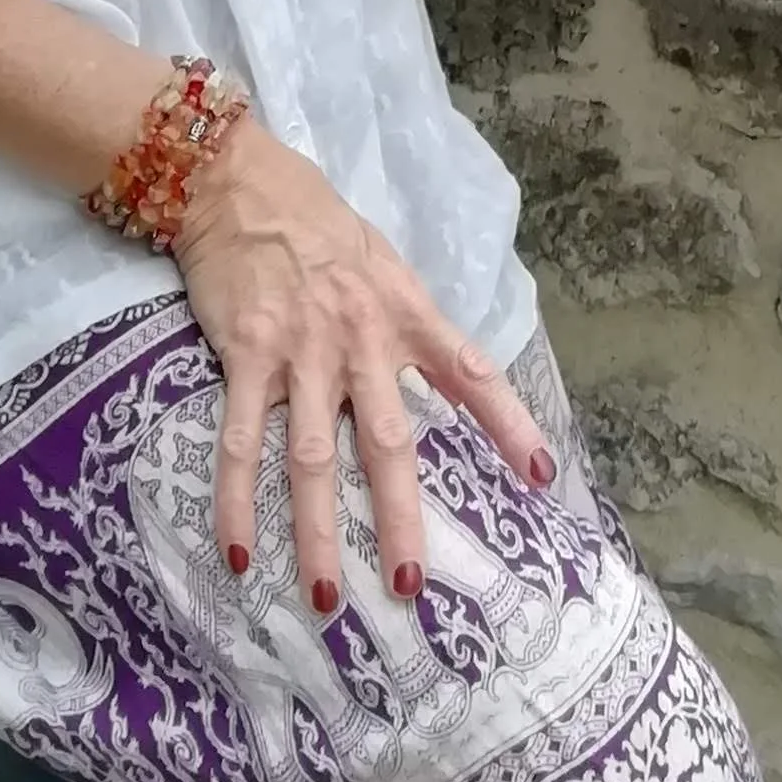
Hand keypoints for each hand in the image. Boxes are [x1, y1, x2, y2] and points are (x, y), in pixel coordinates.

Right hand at [175, 120, 552, 608]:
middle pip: (388, 442)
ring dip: (318, 534)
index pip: (471, 372)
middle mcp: (361, 338)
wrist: (238, 183)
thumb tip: (441, 380)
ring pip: (312, 460)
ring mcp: (302, 351)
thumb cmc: (318, 227)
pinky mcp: (246, 356)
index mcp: (406, 313)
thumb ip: (408, 326)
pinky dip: (237, 501)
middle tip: (410, 584)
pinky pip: (242, 441)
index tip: (543, 478)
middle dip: (401, 517)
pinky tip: (240, 552)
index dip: (510, 425)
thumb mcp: (383, 267)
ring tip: (327, 598)